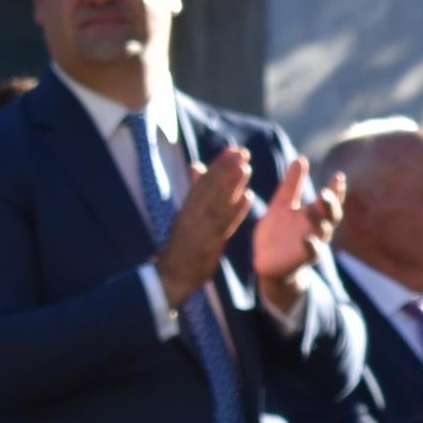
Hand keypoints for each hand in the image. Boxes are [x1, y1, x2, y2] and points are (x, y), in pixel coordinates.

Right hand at [157, 147, 253, 305]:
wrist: (173, 273)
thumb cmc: (183, 243)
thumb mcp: (186, 213)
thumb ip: (195, 190)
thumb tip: (197, 166)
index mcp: (188, 206)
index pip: (204, 180)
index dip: (218, 164)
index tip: (232, 149)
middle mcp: (193, 213)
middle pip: (211, 187)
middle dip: (226, 168)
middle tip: (242, 151)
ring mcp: (201, 227)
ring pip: (218, 201)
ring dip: (232, 184)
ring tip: (246, 167)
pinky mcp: (210, 241)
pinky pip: (225, 224)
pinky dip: (236, 210)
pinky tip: (248, 197)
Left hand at [250, 154, 346, 305]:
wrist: (267, 264)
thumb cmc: (277, 233)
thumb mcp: (281, 205)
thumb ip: (292, 185)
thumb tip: (301, 158)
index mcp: (313, 214)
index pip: (330, 200)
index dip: (336, 189)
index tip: (339, 176)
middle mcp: (317, 228)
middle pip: (332, 214)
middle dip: (331, 203)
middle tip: (326, 191)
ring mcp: (312, 243)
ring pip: (323, 231)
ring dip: (319, 220)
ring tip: (312, 208)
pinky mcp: (301, 258)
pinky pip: (311, 252)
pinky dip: (311, 245)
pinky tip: (306, 237)